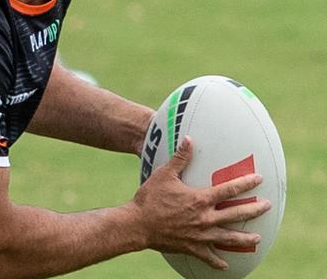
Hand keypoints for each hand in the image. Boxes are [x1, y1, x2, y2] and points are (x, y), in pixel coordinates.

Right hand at [130, 136, 270, 269]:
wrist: (137, 224)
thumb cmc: (150, 198)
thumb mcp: (164, 174)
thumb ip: (180, 158)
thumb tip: (188, 139)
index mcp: (200, 199)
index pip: (229, 190)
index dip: (246, 183)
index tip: (259, 178)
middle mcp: (204, 218)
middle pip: (236, 214)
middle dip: (254, 209)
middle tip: (267, 206)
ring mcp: (200, 235)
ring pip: (229, 238)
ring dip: (244, 238)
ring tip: (257, 238)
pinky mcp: (191, 247)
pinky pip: (209, 257)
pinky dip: (218, 261)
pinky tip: (226, 266)